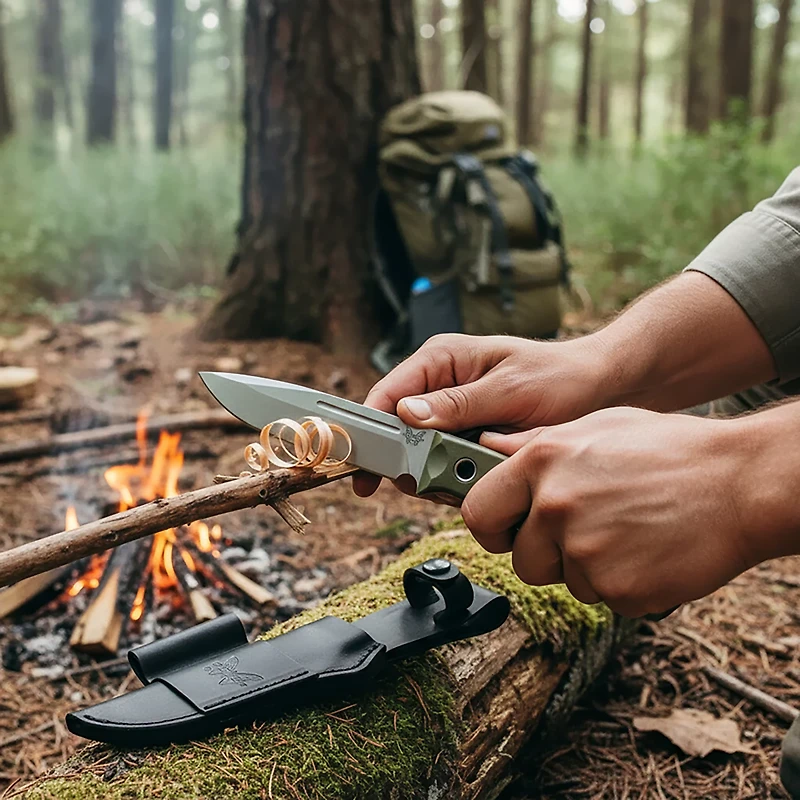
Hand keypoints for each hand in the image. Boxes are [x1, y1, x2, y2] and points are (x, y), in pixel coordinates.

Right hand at [353, 333, 611, 496]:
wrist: (601, 390)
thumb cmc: (559, 377)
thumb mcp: (509, 389)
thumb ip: (457, 403)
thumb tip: (406, 415)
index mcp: (441, 359)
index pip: (388, 394)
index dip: (370, 432)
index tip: (365, 469)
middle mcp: (440, 384)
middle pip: (398, 429)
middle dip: (406, 460)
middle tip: (423, 485)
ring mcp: (453, 412)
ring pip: (419, 451)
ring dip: (433, 473)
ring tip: (462, 480)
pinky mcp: (467, 435)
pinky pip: (444, 461)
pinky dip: (453, 477)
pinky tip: (474, 482)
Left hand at [462, 408, 756, 616]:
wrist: (741, 483)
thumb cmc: (671, 450)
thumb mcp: (597, 426)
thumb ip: (536, 442)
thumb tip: (490, 449)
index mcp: (541, 462)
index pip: (479, 512)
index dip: (492, 526)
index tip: (506, 531)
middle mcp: (555, 507)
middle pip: (521, 560)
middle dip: (546, 554)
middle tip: (586, 532)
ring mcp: (585, 551)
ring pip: (564, 582)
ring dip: (588, 568)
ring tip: (628, 531)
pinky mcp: (618, 589)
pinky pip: (603, 598)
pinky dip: (622, 584)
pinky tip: (647, 551)